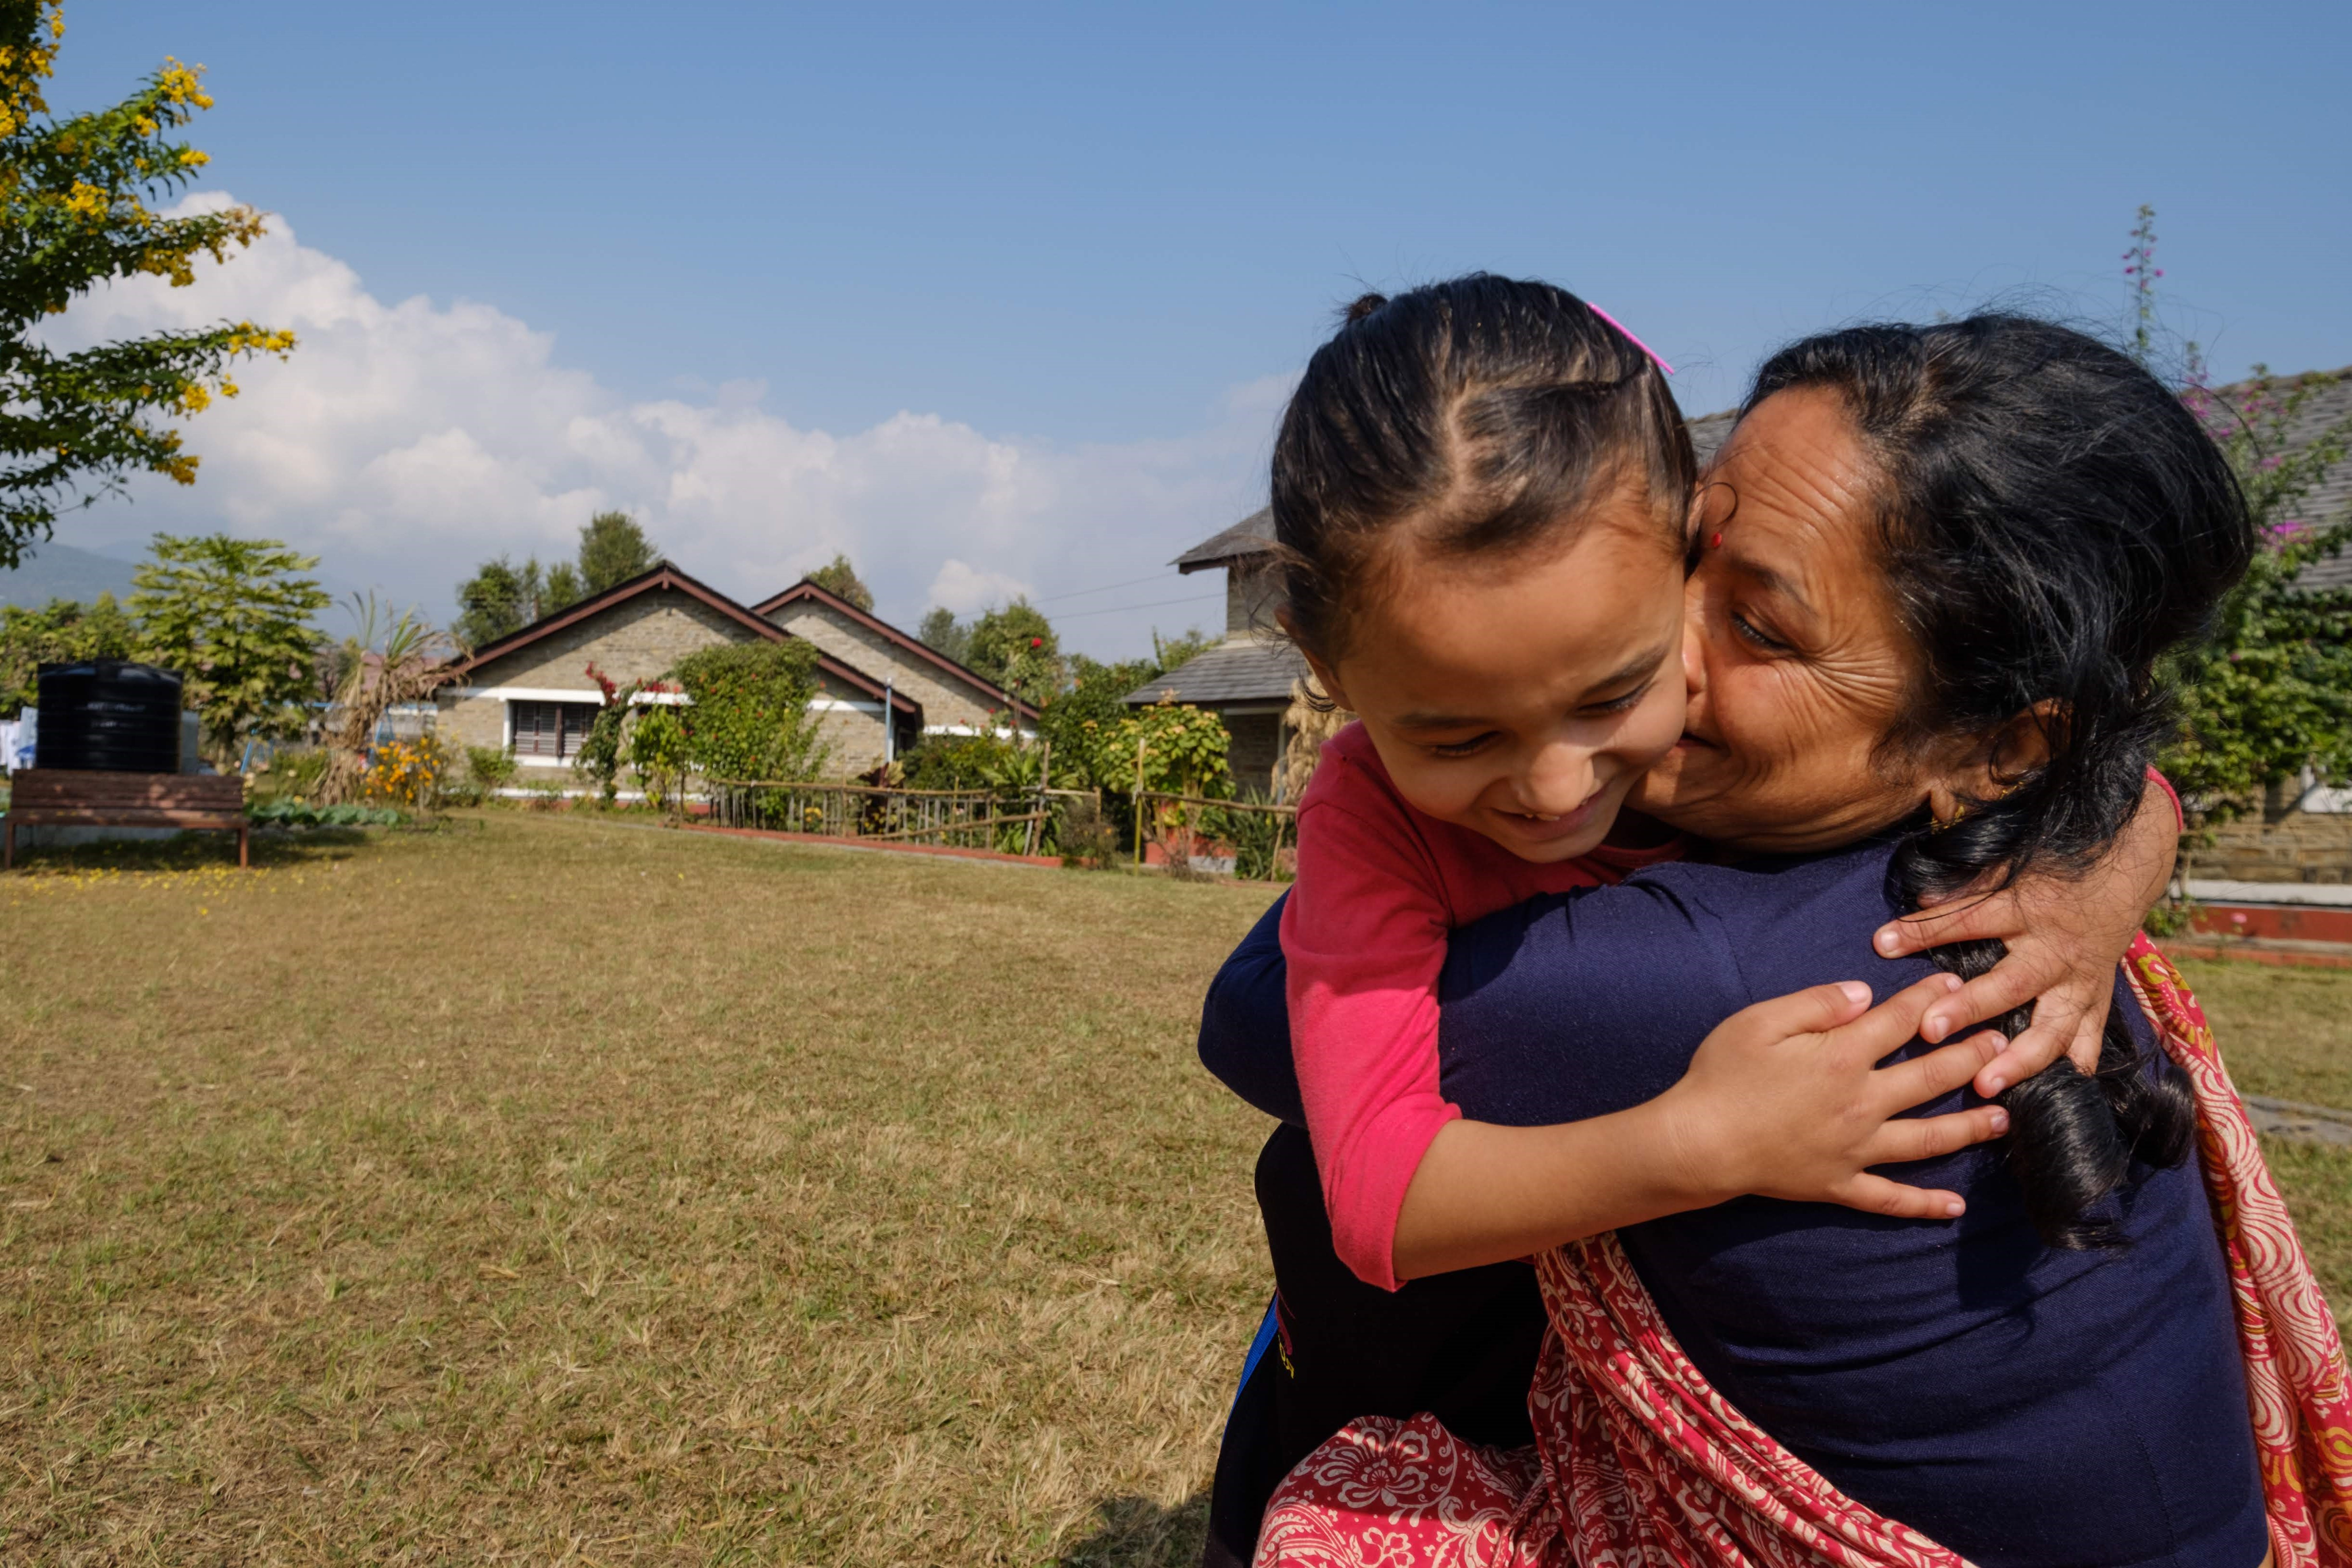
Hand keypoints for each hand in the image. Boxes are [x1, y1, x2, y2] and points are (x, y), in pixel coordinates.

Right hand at [1658, 973, 2009, 1220]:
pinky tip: (1955, 1206)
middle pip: (1930, 1077)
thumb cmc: (1720, 1075)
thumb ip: (1815, 1003)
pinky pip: (1890, 1198)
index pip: (1899, 1021)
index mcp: (1840, 1057)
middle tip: (2004, 1044)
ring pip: (1926, 1139)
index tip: (1957, 984)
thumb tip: (1866, 993)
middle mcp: (1860, 1103)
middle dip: (1970, 1057)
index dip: (1930, 999)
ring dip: (1969, 1127)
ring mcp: (1855, 1149)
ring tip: (2003, 1117)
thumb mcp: (1758, 1021)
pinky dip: (1923, 1204)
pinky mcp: (1840, 1183)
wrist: (1697, 1143)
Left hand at [1869, 775, 2179, 1096]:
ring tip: (1985, 1084)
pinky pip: (2088, 1043)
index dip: (1925, 931)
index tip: (1883, 943)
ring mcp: (2079, 983)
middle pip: (2010, 984)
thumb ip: (1965, 888)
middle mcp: (2053, 951)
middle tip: (1930, 1030)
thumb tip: (1914, 900)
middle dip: (1970, 1008)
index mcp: (2025, 910)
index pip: (1968, 920)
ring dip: (2020, 1060)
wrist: (2121, 875)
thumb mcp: (2010, 868)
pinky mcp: (2097, 1003)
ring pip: (2052, 1027)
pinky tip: (2046, 1097)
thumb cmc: (2054, 872)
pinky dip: (2071, 1070)